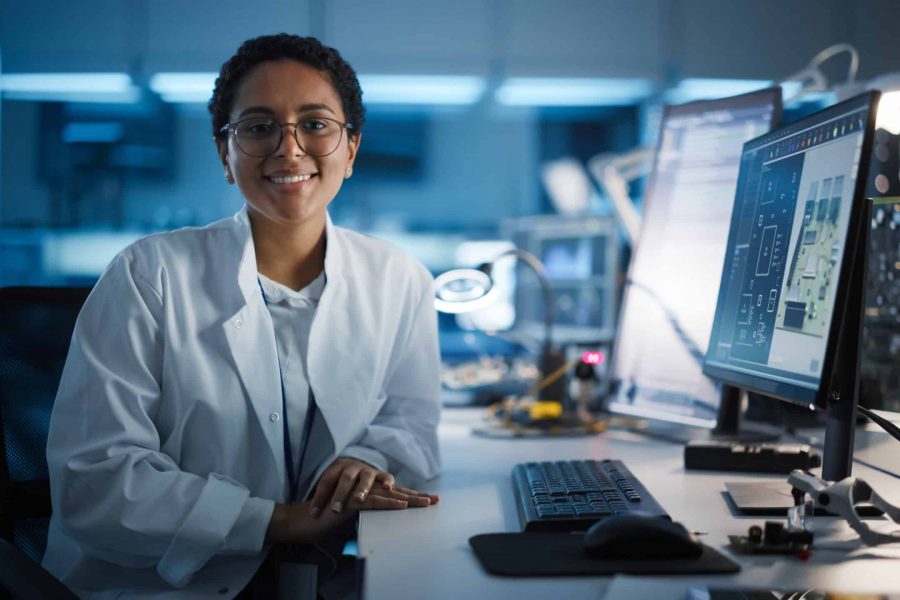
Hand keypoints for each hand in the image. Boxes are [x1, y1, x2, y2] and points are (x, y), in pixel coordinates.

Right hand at [266, 486, 437, 543]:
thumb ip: (366, 512)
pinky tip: (401, 505)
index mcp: (365, 492)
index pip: (392, 493)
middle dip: (416, 495)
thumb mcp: (351, 516)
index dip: (410, 496)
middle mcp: (363, 488)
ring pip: (387, 494)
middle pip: (394, 490)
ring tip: (425, 503)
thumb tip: (382, 520)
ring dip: (408, 498)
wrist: (304, 520)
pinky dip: (389, 502)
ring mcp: (357, 492)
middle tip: (435, 500)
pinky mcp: (350, 500)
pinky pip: (373, 501)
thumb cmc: (326, 518)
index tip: (430, 500)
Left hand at [308, 458, 397, 517]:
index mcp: (337, 469)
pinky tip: (388, 488)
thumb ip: (325, 499)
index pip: (326, 481)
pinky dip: (387, 482)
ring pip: (365, 477)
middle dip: (340, 493)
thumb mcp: (333, 489)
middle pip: (345, 478)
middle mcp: (352, 467)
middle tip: (335, 509)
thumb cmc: (343, 486)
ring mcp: (368, 470)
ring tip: (358, 500)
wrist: (360, 471)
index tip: (313, 514)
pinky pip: (386, 477)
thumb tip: (311, 518)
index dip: (319, 497)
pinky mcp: (382, 475)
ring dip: (362, 489)